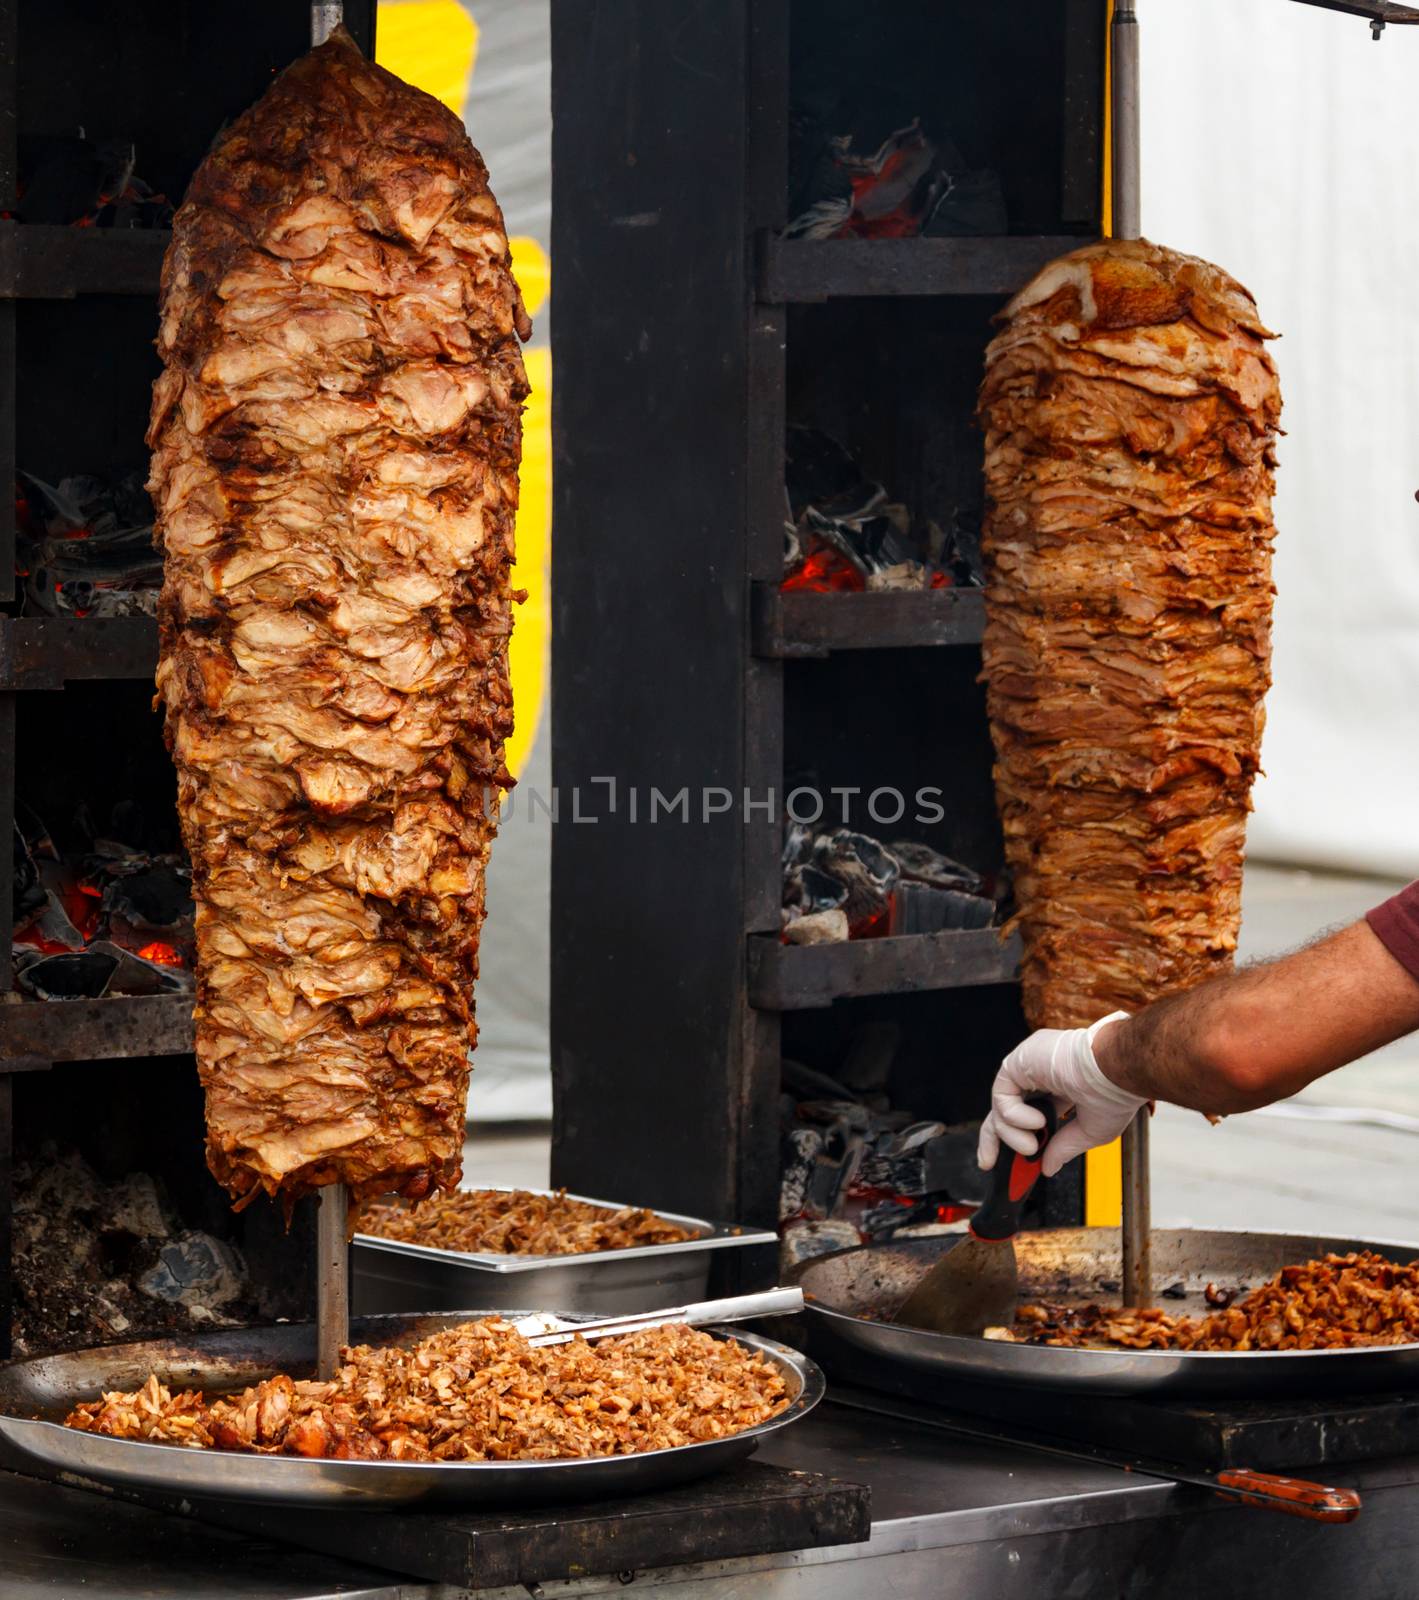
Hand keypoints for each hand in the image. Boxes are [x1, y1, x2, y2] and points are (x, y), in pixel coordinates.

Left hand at [977, 1013, 1143, 1176]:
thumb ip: (1064, 1147)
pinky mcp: (1019, 1060)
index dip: (1019, 1135)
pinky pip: (1001, 1093)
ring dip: (1011, 1133)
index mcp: (1062, 1087)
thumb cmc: (1116, 1093)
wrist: (1119, 1068)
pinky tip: (1036, 1122)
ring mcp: (1029, 1065)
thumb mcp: (1090, 1131)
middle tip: (989, 1162)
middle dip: (994, 1137)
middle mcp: (1041, 1073)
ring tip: (1032, 1146)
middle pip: (1005, 1107)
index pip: (1030, 1111)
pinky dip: (1013, 1115)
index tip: (1020, 1159)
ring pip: (1001, 1104)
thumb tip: (1048, 1167)